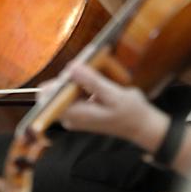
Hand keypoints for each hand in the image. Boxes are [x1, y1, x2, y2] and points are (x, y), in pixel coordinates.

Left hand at [56, 63, 170, 152]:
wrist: (141, 126)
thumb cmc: (130, 113)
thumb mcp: (113, 96)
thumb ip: (91, 81)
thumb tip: (71, 67)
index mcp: (76, 115)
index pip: (49, 98)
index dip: (56, 80)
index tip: (73, 68)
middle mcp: (71, 116)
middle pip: (55, 92)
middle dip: (68, 76)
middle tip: (87, 66)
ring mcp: (75, 113)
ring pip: (65, 89)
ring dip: (76, 76)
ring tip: (93, 69)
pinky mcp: (81, 108)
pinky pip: (74, 90)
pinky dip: (82, 81)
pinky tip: (96, 77)